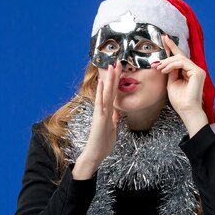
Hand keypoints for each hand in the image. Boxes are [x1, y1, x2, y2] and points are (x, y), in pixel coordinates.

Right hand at [72, 61, 121, 178]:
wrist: (95, 154)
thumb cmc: (102, 143)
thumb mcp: (111, 129)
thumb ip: (113, 119)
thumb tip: (116, 113)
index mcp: (107, 111)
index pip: (113, 93)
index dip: (116, 81)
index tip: (120, 70)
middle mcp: (103, 109)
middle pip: (110, 89)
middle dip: (114, 75)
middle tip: (118, 61)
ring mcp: (101, 113)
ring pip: (106, 93)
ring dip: (109, 79)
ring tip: (112, 66)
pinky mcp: (100, 118)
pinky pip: (101, 103)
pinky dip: (101, 92)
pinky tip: (102, 83)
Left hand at [151, 35, 207, 136]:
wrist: (186, 110)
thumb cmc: (179, 99)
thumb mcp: (171, 82)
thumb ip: (170, 71)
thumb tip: (165, 62)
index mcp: (189, 72)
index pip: (180, 56)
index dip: (172, 46)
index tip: (164, 38)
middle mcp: (195, 69)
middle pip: (179, 56)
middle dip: (166, 57)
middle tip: (156, 64)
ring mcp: (198, 70)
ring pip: (180, 58)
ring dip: (167, 62)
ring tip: (159, 68)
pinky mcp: (197, 72)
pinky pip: (182, 63)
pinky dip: (171, 65)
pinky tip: (164, 70)